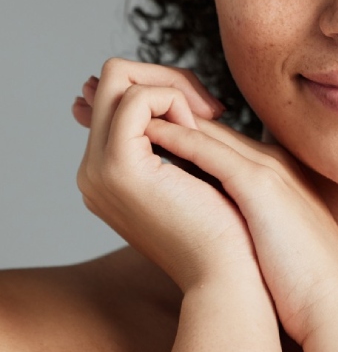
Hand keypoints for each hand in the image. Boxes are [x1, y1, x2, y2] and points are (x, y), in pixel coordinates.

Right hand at [74, 59, 260, 291]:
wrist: (230, 273)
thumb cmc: (226, 225)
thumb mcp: (197, 168)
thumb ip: (180, 134)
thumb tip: (181, 97)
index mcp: (110, 169)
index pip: (119, 97)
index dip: (166, 90)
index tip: (208, 114)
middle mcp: (94, 168)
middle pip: (115, 79)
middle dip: (169, 79)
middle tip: (211, 110)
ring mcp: (99, 168)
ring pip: (119, 77)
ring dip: (173, 88)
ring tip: (208, 120)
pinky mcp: (119, 167)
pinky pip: (136, 98)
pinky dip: (173, 100)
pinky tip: (199, 130)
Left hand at [143, 112, 337, 345]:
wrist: (336, 305)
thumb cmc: (303, 284)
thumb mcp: (273, 241)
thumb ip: (250, 222)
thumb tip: (217, 227)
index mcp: (276, 176)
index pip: (222, 144)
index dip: (186, 135)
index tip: (149, 136)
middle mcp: (273, 163)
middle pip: (214, 128)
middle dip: (173, 115)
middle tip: (132, 113)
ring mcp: (270, 171)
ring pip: (212, 132)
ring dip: (171, 117)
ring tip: (131, 114)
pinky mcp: (262, 187)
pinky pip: (214, 153)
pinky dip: (181, 139)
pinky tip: (151, 133)